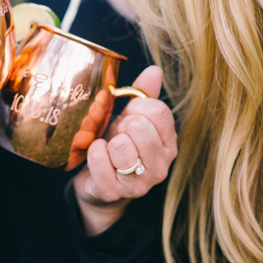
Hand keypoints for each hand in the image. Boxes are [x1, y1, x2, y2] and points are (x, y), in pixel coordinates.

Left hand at [73, 66, 177, 234]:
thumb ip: (144, 95)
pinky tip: (96, 154)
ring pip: (121, 146)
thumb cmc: (118, 146)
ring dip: (109, 141)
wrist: (99, 185)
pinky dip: (93, 152)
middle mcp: (160, 166)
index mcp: (169, 144)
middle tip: (118, 133)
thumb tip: (154, 70)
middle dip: (123, 124)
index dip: (138, 107)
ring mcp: (138, 183)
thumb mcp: (132, 119)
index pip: (159, 113)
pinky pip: (99, 160)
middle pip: (140, 127)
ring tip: (108, 147)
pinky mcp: (112, 192)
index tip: (130, 114)